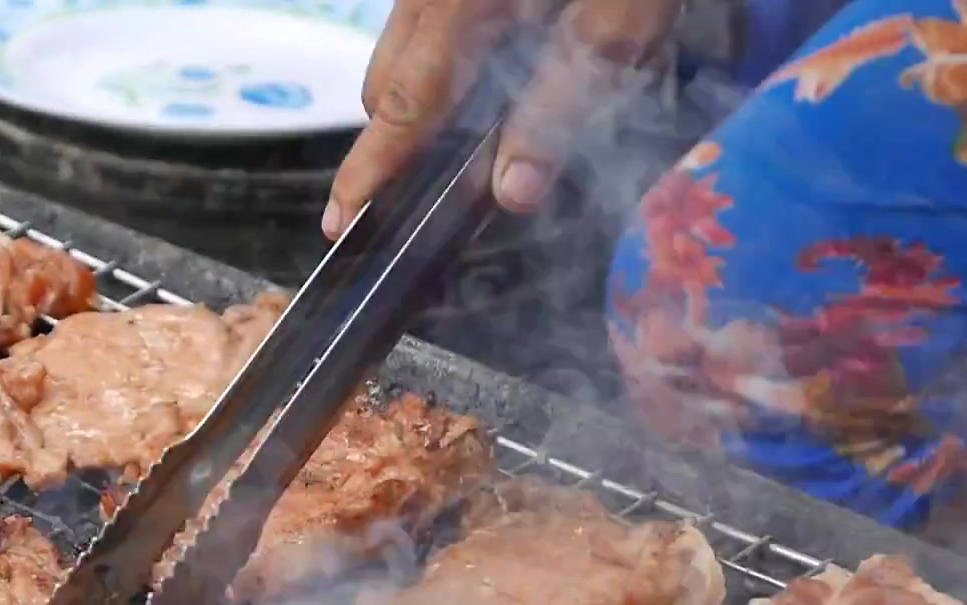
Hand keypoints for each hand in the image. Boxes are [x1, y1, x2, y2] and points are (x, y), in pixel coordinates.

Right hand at [325, 0, 681, 237]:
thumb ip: (567, 97)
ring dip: (430, 85)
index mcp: (461, 2)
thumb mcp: (623, 10)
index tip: (342, 220)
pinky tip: (509, 40)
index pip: (404, 107)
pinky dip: (452, 41)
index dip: (372, 169)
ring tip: (480, 113)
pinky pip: (433, 6)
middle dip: (404, 133)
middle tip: (438, 177)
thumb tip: (510, 191)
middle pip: (391, 77)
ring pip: (408, 38)